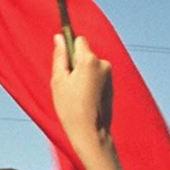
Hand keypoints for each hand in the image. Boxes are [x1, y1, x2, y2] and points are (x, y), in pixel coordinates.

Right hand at [50, 34, 128, 169]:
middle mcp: (102, 63)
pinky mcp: (111, 85)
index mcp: (89, 60)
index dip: (68, 50)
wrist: (91, 132)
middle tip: (66, 85)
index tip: (63, 61)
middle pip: (85, 54)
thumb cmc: (70, 108)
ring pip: (90, 66)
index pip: (79, 40)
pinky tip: (84, 100)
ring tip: (75, 96)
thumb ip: (60, 57)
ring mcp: (109, 74)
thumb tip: (59, 37)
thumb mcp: (58, 81)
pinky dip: (89, 84)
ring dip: (82, 75)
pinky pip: (97, 77)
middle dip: (75, 64)